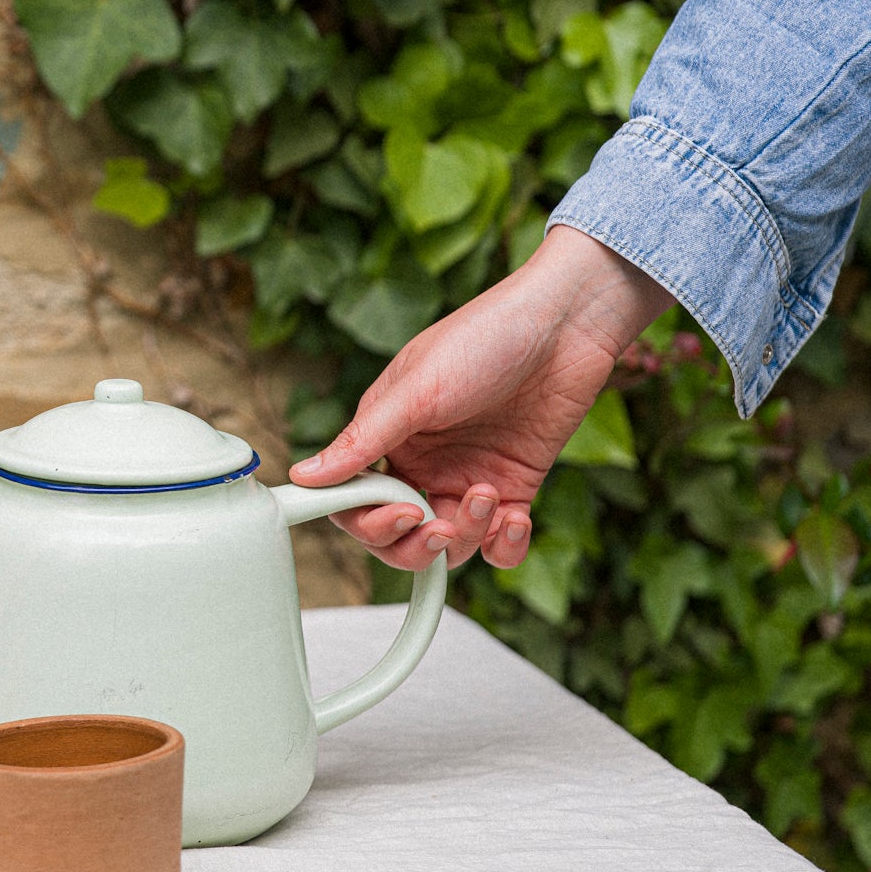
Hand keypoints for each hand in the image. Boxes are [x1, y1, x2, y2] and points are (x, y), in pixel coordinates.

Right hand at [287, 227, 672, 573]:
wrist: (567, 325)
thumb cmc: (486, 337)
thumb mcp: (417, 390)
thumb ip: (361, 440)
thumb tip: (303, 476)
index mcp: (388, 435)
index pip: (355, 500)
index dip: (366, 520)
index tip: (395, 516)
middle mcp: (424, 461)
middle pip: (398, 536)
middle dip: (414, 545)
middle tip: (437, 528)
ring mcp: (468, 476)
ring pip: (451, 545)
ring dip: (467, 537)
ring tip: (488, 497)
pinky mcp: (514, 487)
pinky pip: (499, 544)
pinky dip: (505, 546)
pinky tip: (516, 517)